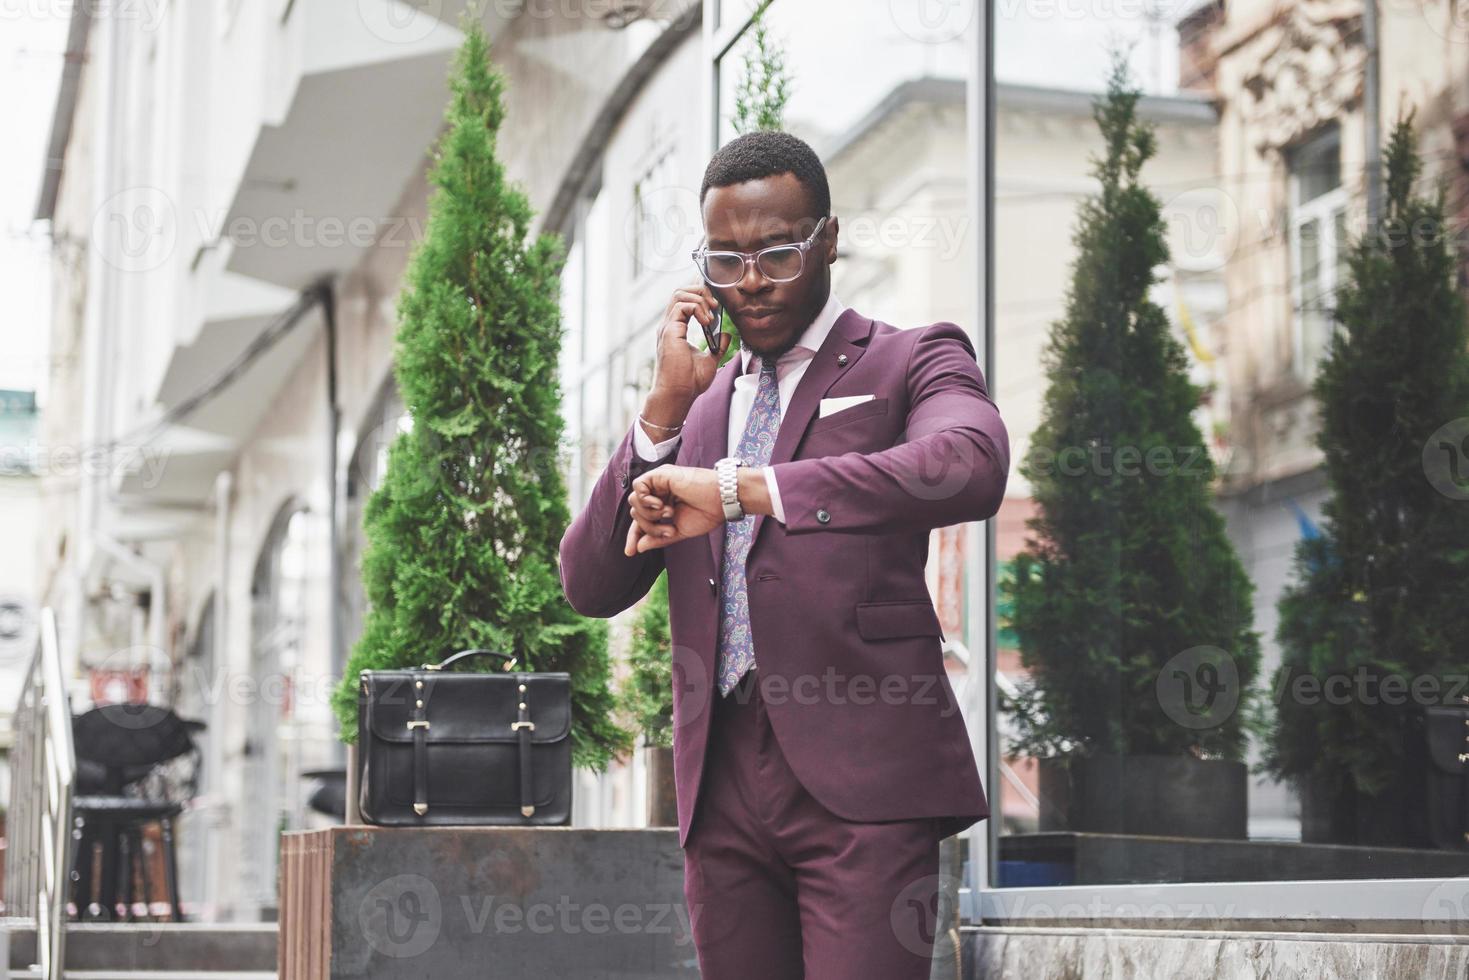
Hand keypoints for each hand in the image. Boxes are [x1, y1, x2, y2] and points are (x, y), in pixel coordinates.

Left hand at [624, 465, 724, 555]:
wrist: (721, 500)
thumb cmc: (707, 513)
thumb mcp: (678, 531)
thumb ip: (657, 538)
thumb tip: (638, 547)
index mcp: (664, 505)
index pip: (641, 521)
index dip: (634, 536)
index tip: (630, 552)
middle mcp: (659, 493)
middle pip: (636, 513)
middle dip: (649, 527)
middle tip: (669, 530)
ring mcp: (659, 483)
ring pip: (634, 502)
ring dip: (649, 514)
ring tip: (670, 514)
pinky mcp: (660, 474)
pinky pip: (638, 487)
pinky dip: (645, 499)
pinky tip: (661, 504)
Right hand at [646, 283, 729, 413]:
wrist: (679, 395)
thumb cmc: (689, 383)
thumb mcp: (709, 361)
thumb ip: (717, 347)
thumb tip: (725, 335)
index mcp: (675, 329)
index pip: (683, 299)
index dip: (699, 294)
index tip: (715, 304)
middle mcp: (669, 325)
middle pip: (680, 291)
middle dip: (700, 291)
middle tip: (715, 306)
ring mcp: (668, 327)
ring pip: (679, 294)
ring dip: (700, 298)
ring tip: (711, 314)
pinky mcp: (670, 331)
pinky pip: (682, 306)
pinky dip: (698, 308)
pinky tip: (707, 322)